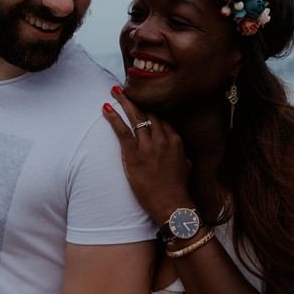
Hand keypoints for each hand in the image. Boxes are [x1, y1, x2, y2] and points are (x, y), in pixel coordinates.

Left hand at [102, 87, 193, 223]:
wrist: (172, 204)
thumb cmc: (180, 189)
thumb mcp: (187, 167)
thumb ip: (182, 155)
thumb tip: (183, 154)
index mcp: (175, 140)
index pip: (162, 117)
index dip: (151, 107)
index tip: (143, 100)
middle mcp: (162, 139)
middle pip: (148, 112)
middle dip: (137, 99)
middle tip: (127, 88)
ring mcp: (147, 146)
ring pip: (135, 117)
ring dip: (124, 102)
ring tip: (115, 90)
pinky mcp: (133, 154)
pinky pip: (122, 130)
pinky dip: (113, 117)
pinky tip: (106, 107)